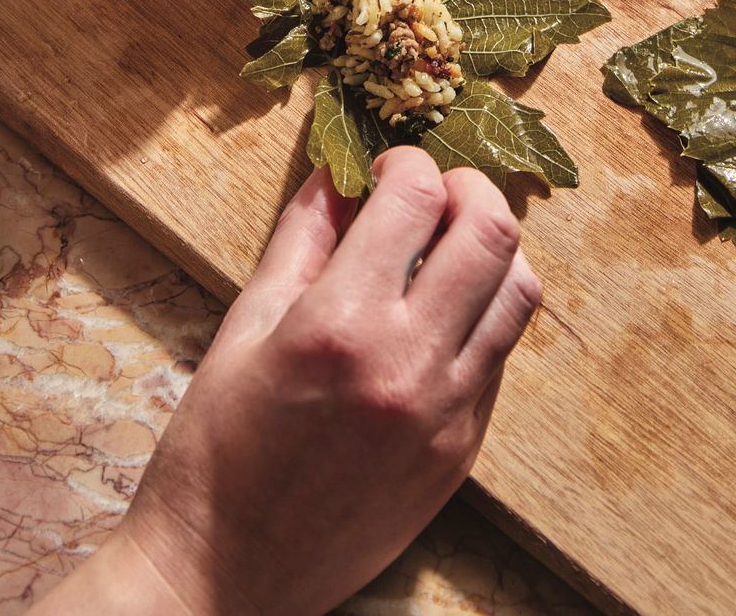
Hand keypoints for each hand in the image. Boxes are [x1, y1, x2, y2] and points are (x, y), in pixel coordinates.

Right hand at [58, 151, 541, 615]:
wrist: (226, 575)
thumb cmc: (215, 450)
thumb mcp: (244, 326)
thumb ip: (300, 238)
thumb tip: (338, 173)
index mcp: (341, 323)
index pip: (416, 196)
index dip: (405, 161)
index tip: (386, 166)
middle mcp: (407, 364)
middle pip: (492, 232)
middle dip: (468, 188)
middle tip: (432, 194)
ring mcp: (446, 414)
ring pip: (519, 294)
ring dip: (492, 251)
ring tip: (448, 249)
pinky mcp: (461, 453)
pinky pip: (499, 358)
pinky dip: (482, 316)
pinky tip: (438, 317)